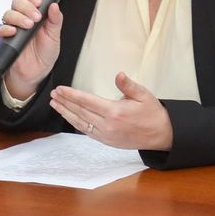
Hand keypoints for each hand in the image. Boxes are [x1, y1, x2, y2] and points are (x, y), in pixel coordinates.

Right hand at [0, 0, 62, 98]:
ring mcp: (13, 27)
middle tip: (36, 17)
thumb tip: (54, 4)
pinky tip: (14, 31)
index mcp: (35, 13)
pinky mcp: (6, 39)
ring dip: (18, 17)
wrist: (37, 72)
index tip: (39, 2)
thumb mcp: (55, 36)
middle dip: (26, 6)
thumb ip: (55, 20)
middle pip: (17, 2)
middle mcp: (22, 17)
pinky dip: (7, 28)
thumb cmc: (46, 52)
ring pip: (9, 13)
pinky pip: (1, 29)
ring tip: (28, 26)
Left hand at [50, 72, 173, 151]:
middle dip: (65, 102)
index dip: (71, 94)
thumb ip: (128, 85)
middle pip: (80, 112)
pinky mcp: (106, 141)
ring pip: (80, 123)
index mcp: (114, 112)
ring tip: (55, 105)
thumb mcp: (144, 95)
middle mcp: (107, 125)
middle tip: (53, 94)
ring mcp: (105, 135)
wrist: (161, 135)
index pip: (87, 101)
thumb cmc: (152, 112)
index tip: (60, 89)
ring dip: (66, 113)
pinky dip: (76, 123)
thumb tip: (118, 75)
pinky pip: (87, 131)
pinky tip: (69, 117)